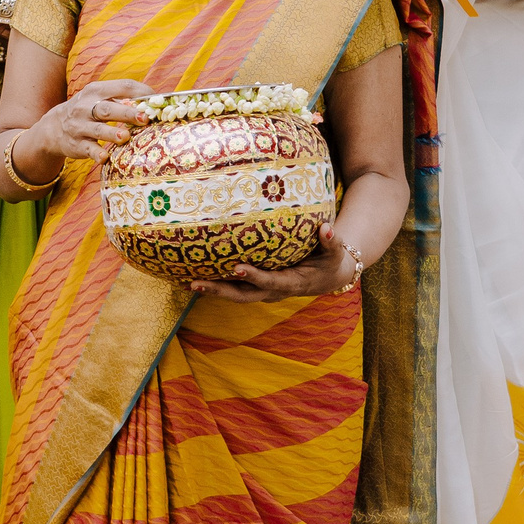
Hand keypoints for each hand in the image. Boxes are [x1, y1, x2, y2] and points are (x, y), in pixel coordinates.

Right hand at [24, 79, 156, 165]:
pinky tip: (105, 157)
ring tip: (125, 137)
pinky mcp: (76, 144)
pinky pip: (87, 149)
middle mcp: (86, 106)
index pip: (122, 86)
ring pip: (97, 129)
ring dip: (111, 134)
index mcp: (96, 90)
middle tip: (145, 119)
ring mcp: (80, 126)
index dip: (141, 93)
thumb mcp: (98, 98)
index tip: (157, 102)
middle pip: (107, 108)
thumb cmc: (87, 110)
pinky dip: (96, 153)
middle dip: (127, 113)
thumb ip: (122, 98)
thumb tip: (155, 101)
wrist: (54, 127)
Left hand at [191, 223, 371, 302]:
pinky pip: (234, 287)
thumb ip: (331, 241)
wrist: (330, 276)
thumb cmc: (331, 260)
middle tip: (196, 283)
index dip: (254, 277)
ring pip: (234, 294)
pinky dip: (216, 284)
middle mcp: (273, 291)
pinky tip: (195, 276)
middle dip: (219, 291)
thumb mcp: (336, 252)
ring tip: (187, 282)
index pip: (270, 281)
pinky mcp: (256, 287)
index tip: (237, 268)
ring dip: (212, 290)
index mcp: (292, 283)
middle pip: (243, 295)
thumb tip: (327, 228)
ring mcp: (263, 291)